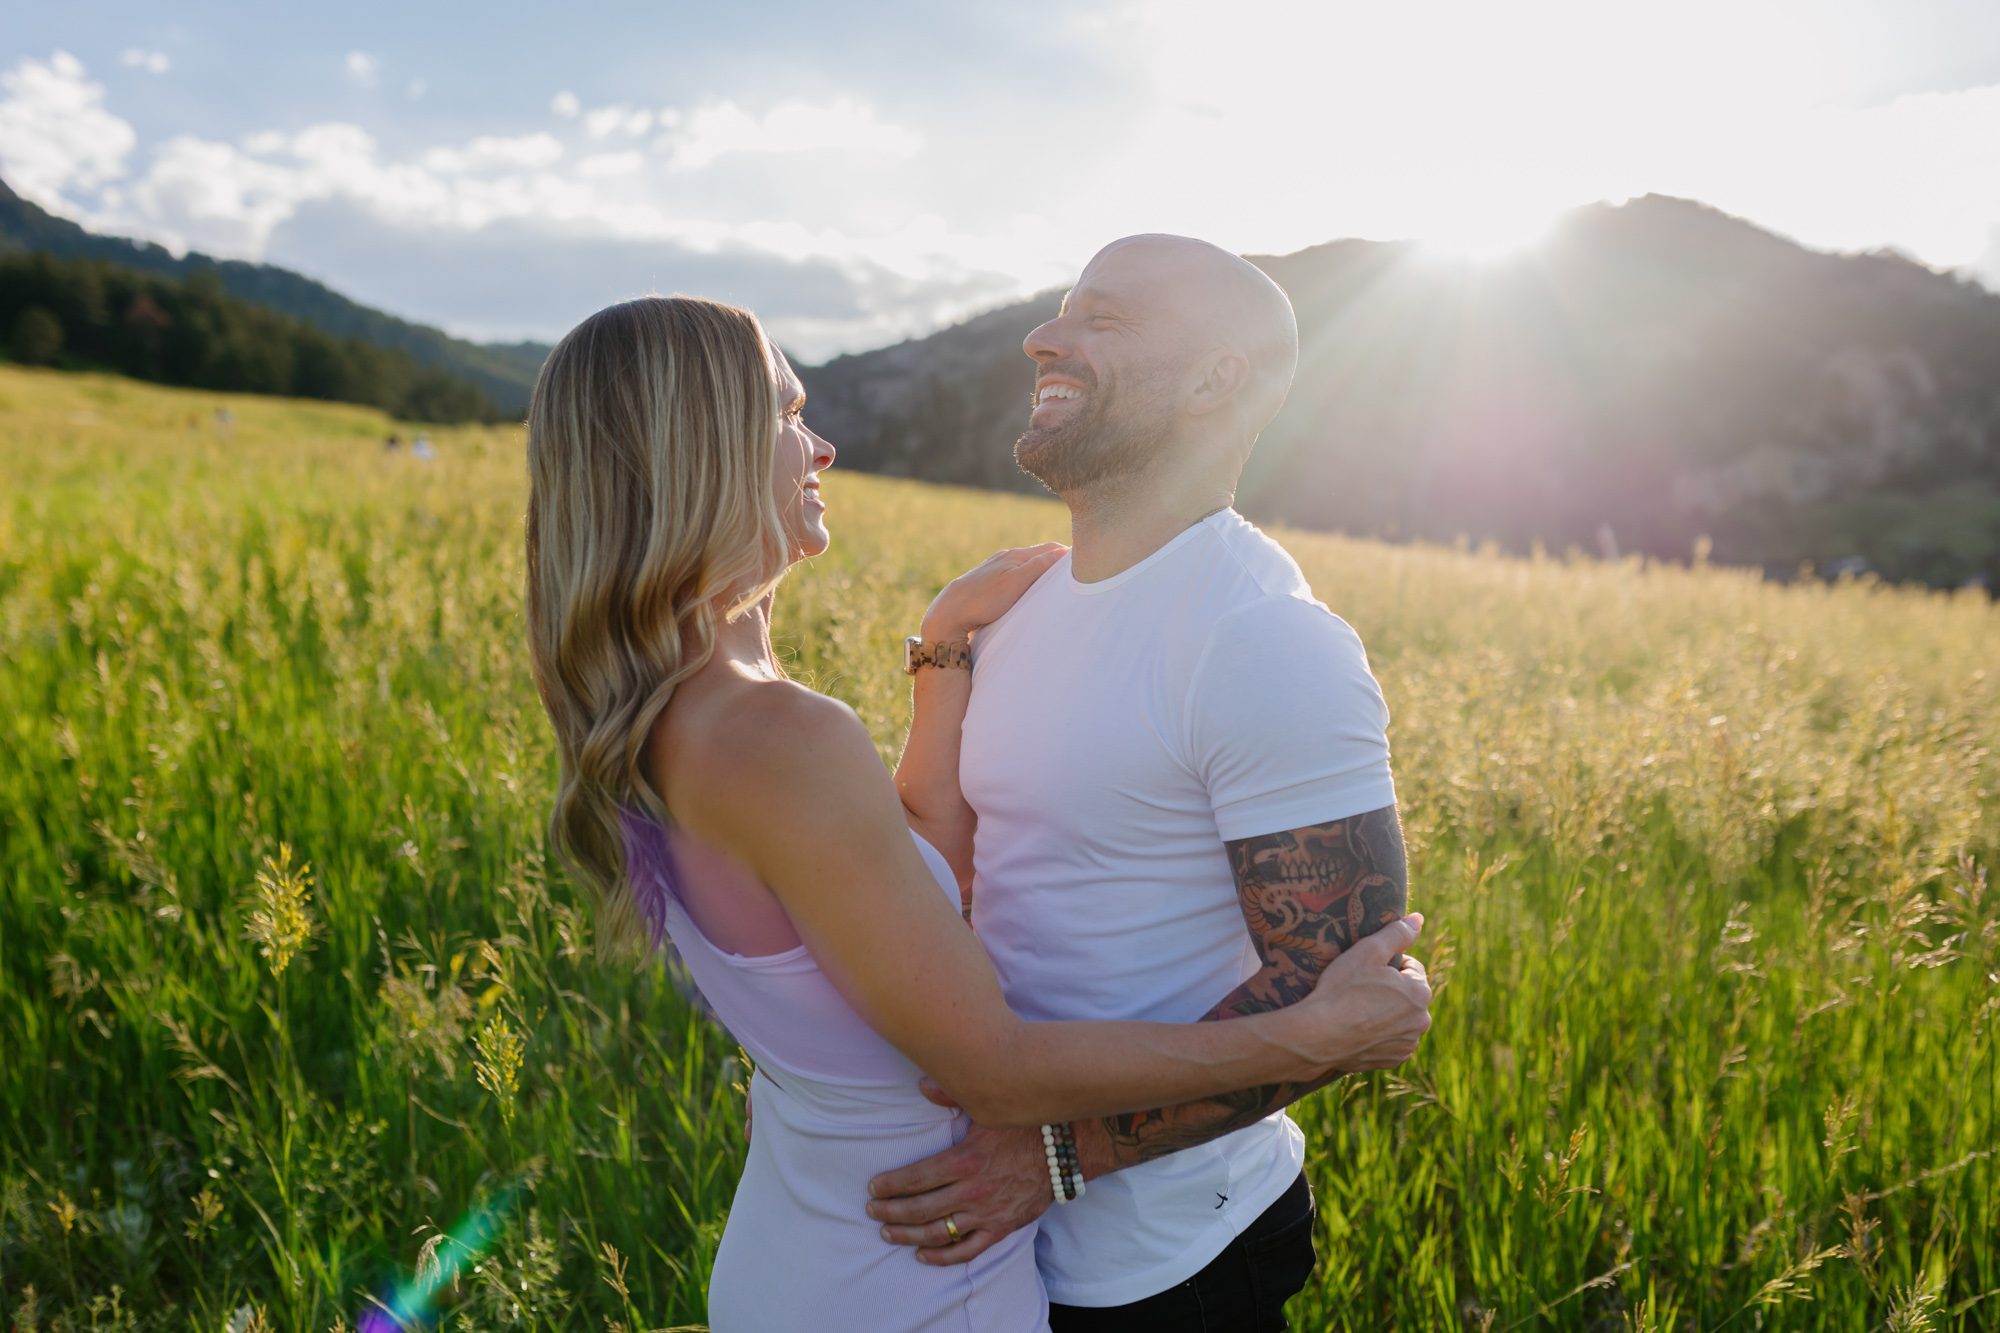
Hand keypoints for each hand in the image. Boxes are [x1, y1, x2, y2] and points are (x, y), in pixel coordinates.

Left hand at [864, 1080, 1052, 1265]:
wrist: (1066, 1151)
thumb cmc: (1024, 1126)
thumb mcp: (989, 1107)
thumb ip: (952, 1095)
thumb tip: (922, 1084)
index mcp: (965, 1160)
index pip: (916, 1178)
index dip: (890, 1186)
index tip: (873, 1188)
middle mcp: (973, 1191)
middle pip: (921, 1209)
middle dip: (891, 1212)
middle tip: (872, 1211)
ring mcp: (987, 1214)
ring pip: (939, 1233)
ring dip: (909, 1236)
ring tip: (888, 1233)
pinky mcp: (1002, 1228)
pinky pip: (968, 1251)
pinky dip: (943, 1257)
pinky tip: (923, 1254)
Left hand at [921, 543, 1066, 641]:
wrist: (950, 611)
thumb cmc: (984, 600)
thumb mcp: (1016, 583)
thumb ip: (1039, 566)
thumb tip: (1063, 550)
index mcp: (1016, 556)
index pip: (1051, 549)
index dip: (1068, 555)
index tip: (1087, 562)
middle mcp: (1006, 557)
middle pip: (1040, 554)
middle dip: (1059, 559)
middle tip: (1079, 570)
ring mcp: (997, 567)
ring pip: (1028, 563)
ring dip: (1044, 568)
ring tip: (1060, 578)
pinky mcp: (989, 580)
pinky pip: (1017, 572)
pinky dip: (1030, 575)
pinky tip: (1031, 585)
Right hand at [1301, 913, 1432, 1072]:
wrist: (1317, 1035)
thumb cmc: (1341, 989)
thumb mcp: (1368, 951)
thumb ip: (1397, 933)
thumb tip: (1419, 918)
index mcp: (1420, 993)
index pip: (1412, 968)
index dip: (1387, 964)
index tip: (1365, 969)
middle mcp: (1421, 1021)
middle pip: (1407, 995)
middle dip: (1390, 989)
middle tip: (1359, 987)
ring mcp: (1406, 1044)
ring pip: (1399, 1018)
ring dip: (1385, 1012)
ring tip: (1356, 1008)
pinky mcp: (1391, 1061)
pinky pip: (1390, 1040)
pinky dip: (1378, 1034)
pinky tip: (1358, 1027)